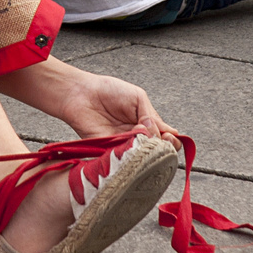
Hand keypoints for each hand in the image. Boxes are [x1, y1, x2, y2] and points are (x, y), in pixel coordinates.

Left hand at [59, 70, 179, 148]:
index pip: (168, 137)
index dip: (172, 139)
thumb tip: (163, 133)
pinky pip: (124, 160)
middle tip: (156, 139)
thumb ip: (152, 116)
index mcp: (148, 123)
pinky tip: (128, 144)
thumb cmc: (108, 91)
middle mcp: (138, 137)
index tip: (168, 135)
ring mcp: (125, 146)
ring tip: (138, 135)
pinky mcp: (110, 152)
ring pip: (143, 158)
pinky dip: (130, 155)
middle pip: (158, 152)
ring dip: (145, 149)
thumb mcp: (138, 98)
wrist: (81, 94)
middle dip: (162, 147)